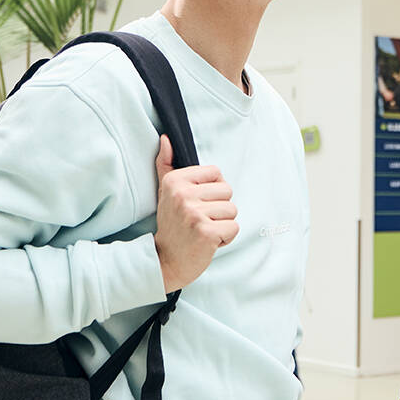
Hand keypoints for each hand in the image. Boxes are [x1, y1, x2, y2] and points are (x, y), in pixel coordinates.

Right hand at [152, 135, 236, 291]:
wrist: (165, 261)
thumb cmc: (171, 224)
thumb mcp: (165, 192)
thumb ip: (166, 164)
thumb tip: (166, 139)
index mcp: (175, 180)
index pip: (216, 173)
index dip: (212, 190)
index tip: (197, 204)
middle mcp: (182, 194)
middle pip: (227, 191)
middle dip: (219, 209)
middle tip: (200, 221)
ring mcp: (194, 214)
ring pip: (232, 210)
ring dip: (223, 224)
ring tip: (204, 231)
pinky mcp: (206, 232)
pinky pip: (234, 227)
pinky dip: (225, 238)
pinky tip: (208, 242)